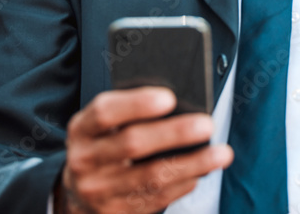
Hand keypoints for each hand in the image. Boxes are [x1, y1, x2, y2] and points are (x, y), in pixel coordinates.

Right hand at [55, 87, 232, 213]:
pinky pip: (156, 198)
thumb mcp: (100, 126)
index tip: (170, 98)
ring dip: (192, 164)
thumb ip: (126, 113)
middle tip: (207, 124)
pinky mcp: (117, 213)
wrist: (78, 193)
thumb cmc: (101, 146)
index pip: (105, 113)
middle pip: (133, 144)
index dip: (137, 104)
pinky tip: (201, 173)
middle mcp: (85, 161)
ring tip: (221, 153)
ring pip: (151, 176)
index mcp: (81, 130)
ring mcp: (100, 191)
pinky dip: (182, 184)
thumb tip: (177, 104)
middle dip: (174, 133)